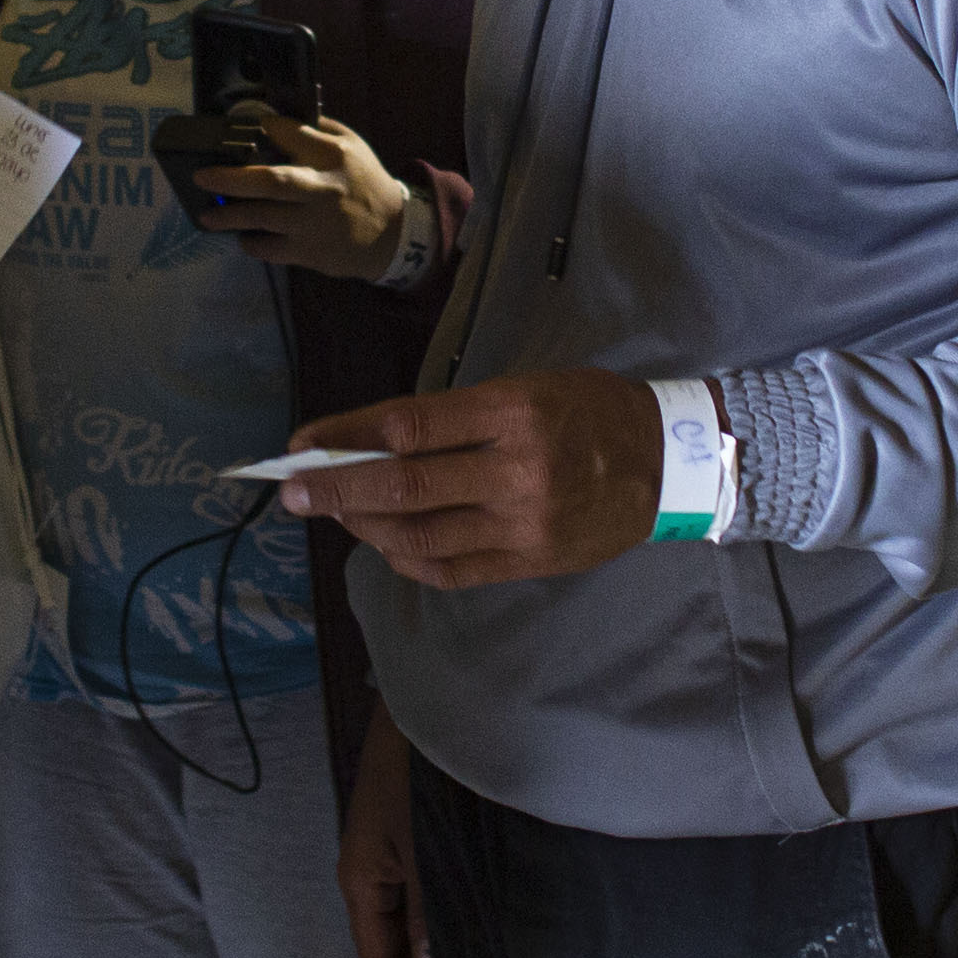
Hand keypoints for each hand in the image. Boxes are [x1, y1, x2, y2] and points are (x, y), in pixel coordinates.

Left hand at [180, 111, 411, 277]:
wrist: (393, 234)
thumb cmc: (364, 183)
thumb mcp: (352, 147)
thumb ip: (317, 131)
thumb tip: (272, 120)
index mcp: (334, 157)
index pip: (292, 134)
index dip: (266, 129)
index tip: (250, 127)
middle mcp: (324, 189)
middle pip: (272, 182)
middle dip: (231, 179)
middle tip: (202, 178)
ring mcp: (315, 224)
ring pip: (264, 219)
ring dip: (231, 216)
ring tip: (207, 216)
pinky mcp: (311, 253)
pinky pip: (271, 249)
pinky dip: (252, 243)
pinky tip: (243, 236)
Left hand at [279, 369, 660, 590]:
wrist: (668, 464)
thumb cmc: (590, 411)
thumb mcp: (526, 388)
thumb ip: (453, 416)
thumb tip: (368, 440)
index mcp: (513, 412)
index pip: (409, 427)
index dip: (346, 437)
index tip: (302, 443)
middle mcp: (516, 470)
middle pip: (403, 485)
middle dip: (336, 489)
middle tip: (288, 492)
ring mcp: (524, 524)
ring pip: (419, 534)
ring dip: (364, 525)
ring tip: (336, 513)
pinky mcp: (530, 562)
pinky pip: (450, 569)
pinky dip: (405, 558)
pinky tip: (382, 542)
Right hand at [339, 710, 437, 957]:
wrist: (426, 710)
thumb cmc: (416, 775)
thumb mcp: (424, 848)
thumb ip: (428, 909)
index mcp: (361, 881)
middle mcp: (368, 874)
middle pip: (389, 946)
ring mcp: (386, 854)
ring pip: (406, 921)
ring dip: (433, 953)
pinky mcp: (406, 836)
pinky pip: (417, 894)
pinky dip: (439, 920)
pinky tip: (469, 927)